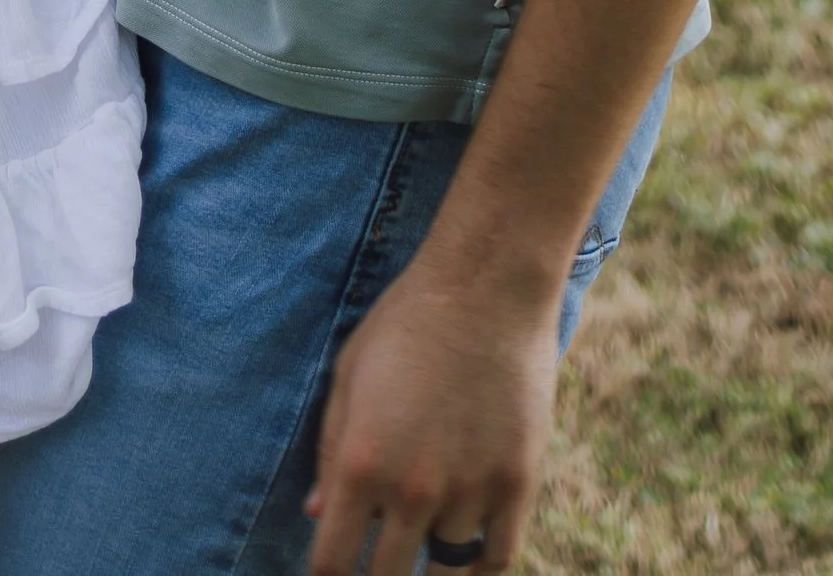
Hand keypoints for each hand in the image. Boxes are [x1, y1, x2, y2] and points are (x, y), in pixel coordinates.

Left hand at [305, 248, 562, 575]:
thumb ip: (328, 450)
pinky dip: (478, 565)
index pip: (330, 565)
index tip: (331, 574)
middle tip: (378, 564)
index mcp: (360, 463)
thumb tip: (316, 514)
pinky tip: (465, 555)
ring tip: (421, 548)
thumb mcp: (349, 374)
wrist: (486, 284)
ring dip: (429, 562)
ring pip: (444, 571)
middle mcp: (411, 490)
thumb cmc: (407, 320)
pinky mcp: (516, 484)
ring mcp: (468, 491)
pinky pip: (496, 557)